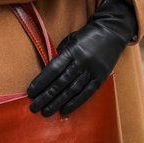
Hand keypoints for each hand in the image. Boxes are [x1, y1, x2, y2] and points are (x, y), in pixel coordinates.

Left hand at [27, 0, 137, 116]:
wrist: (112, 31)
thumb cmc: (88, 35)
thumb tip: (49, 72)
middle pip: (61, 82)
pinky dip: (75, 102)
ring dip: (58, 102)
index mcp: (73, 50)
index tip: (31, 92)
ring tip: (46, 111)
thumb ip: (61, 55)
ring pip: (72, 89)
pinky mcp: (101, 77)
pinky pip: (87, 92)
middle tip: (34, 107)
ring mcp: (92, 70)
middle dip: (46, 96)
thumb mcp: (71, 40)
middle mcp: (82, 61)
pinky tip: (65, 109)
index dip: (41, 81)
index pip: (53, 69)